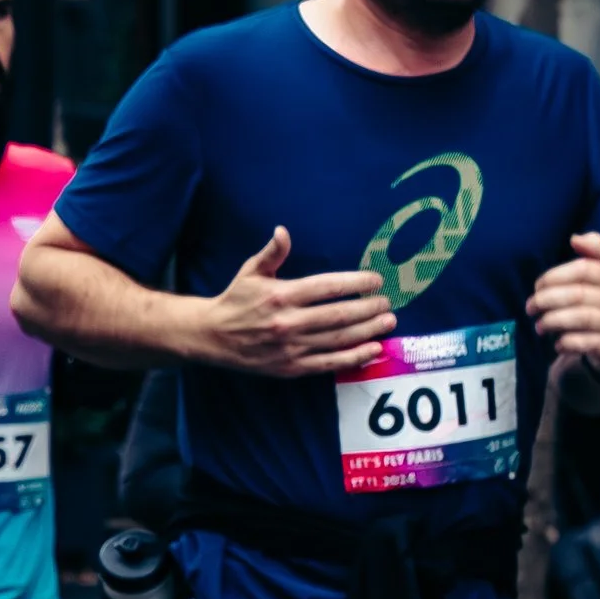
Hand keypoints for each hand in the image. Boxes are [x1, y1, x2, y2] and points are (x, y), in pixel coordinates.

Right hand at [196, 227, 393, 381]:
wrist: (211, 337)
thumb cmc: (235, 300)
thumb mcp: (250, 272)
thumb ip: (272, 253)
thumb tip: (283, 231)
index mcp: (281, 296)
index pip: (327, 287)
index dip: (355, 283)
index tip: (376, 280)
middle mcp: (289, 322)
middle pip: (339, 314)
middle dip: (368, 308)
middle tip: (388, 302)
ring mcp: (292, 347)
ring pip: (339, 339)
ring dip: (368, 330)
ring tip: (388, 321)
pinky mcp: (292, 367)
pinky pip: (329, 363)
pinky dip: (354, 358)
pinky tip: (373, 350)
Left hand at [530, 231, 599, 384]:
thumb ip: (592, 254)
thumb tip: (576, 238)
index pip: (585, 269)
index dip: (555, 276)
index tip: (537, 286)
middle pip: (579, 294)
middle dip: (548, 300)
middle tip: (530, 308)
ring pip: (583, 318)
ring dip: (554, 322)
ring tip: (539, 326)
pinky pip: (589, 343)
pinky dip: (569, 342)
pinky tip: (557, 344)